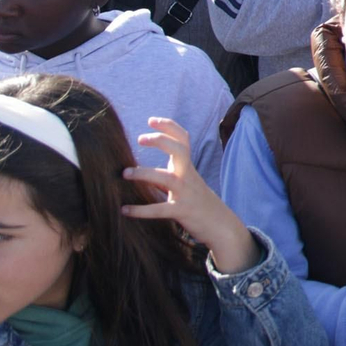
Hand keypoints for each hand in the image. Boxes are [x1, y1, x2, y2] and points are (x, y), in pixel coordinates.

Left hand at [123, 118, 259, 273]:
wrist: (220, 225)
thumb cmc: (198, 202)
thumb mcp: (187, 181)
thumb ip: (170, 171)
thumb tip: (142, 168)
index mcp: (188, 167)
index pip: (183, 139)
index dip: (169, 126)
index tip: (151, 120)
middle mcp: (188, 176)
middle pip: (179, 150)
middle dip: (161, 141)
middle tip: (140, 138)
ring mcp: (185, 193)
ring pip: (166, 178)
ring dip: (144, 173)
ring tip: (124, 173)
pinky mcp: (181, 211)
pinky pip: (159, 209)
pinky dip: (140, 210)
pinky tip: (124, 209)